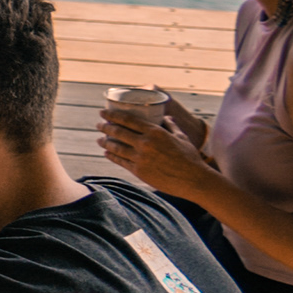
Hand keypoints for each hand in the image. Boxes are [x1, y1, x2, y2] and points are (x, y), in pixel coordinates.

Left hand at [95, 106, 219, 198]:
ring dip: (105, 142)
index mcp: (155, 132)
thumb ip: (171, 126)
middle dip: (105, 127)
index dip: (112, 115)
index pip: (128, 120)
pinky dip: (112, 156)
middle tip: (99, 124)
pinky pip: (121, 161)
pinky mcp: (139, 171)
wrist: (194, 180)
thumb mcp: (181, 137)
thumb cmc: (190, 157)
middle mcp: (145, 144)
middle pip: (118, 132)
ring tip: (99, 139)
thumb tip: (165, 117)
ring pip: (116, 147)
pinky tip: (107, 153)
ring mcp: (140, 158)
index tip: (103, 113)